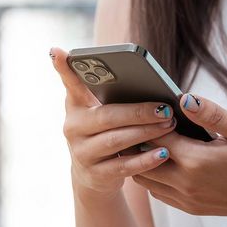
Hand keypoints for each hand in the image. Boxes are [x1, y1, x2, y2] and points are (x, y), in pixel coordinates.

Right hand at [50, 47, 175, 195]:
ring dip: (146, 132)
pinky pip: (123, 166)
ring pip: (116, 140)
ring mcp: (82, 153)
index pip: (70, 83)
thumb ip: (112, 95)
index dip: (63, 68)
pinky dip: (145, 159)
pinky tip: (163, 153)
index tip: (57, 51)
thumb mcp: (101, 112)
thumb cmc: (105, 133)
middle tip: (165, 108)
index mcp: (75, 106)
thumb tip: (144, 79)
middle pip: (106, 116)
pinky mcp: (95, 174)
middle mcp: (73, 128)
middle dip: (138, 112)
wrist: (94, 174)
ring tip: (169, 125)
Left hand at [133, 93, 226, 226]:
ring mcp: (186, 199)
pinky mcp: (190, 208)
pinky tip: (165, 160)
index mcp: (196, 161)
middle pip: (140, 159)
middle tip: (145, 122)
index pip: (154, 137)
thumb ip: (212, 115)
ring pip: (145, 179)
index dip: (149, 120)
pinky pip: (157, 192)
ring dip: (143, 159)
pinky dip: (153, 176)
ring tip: (152, 140)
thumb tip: (184, 99)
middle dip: (139, 139)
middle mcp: (185, 183)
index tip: (152, 106)